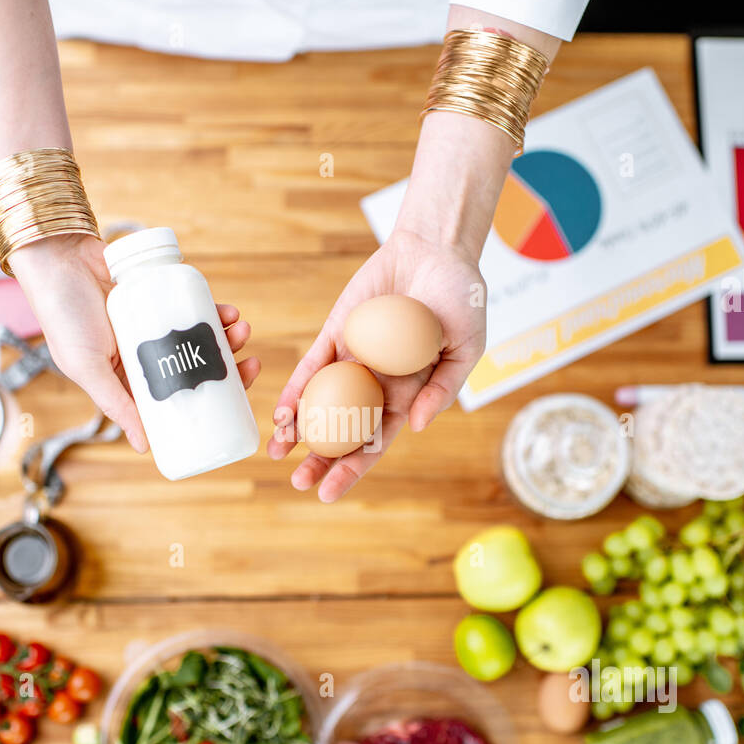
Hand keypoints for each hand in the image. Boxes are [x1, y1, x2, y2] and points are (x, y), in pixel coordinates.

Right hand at [9, 234, 260, 453]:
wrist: (56, 259)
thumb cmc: (62, 317)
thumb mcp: (87, 368)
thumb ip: (116, 405)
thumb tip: (145, 447)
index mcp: (128, 380)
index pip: (177, 396)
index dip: (210, 395)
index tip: (239, 393)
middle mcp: (145, 355)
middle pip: (195, 366)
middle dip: (227, 365)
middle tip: (250, 361)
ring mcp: (154, 325)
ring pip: (199, 336)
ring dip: (226, 335)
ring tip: (241, 328)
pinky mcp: (158, 295)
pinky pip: (191, 306)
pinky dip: (213, 309)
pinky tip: (227, 311)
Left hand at [268, 228, 485, 501]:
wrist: (436, 250)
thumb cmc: (461, 299)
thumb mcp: (466, 347)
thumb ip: (443, 387)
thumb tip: (416, 426)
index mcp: (408, 395)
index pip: (375, 442)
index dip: (353, 469)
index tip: (328, 493)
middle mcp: (376, 385)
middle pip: (343, 432)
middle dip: (320, 460)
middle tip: (297, 482)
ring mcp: (353, 361)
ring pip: (320, 405)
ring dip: (298, 430)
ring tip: (277, 453)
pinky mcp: (336, 334)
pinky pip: (311, 366)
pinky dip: (295, 389)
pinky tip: (279, 411)